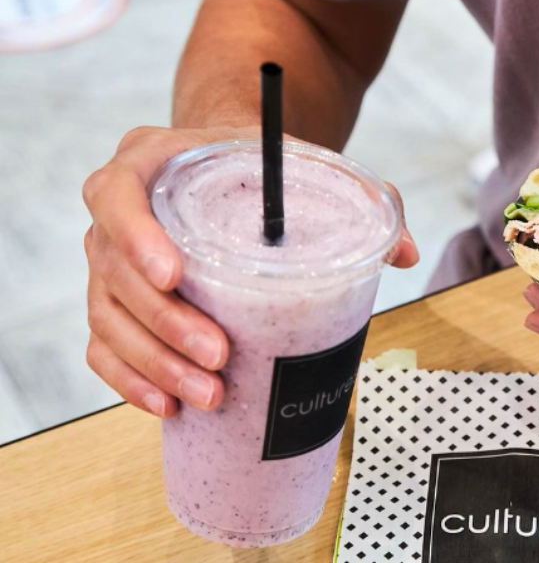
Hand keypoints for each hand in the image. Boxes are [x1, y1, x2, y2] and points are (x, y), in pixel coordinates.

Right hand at [83, 126, 418, 417]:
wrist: (226, 176)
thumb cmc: (257, 173)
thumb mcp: (306, 166)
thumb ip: (358, 196)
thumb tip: (403, 253)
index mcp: (150, 163)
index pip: (116, 196)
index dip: (135, 238)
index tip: (176, 277)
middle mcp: (117, 213)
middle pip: (112, 272)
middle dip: (164, 325)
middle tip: (219, 357)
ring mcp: (109, 261)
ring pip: (107, 319)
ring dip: (154, 365)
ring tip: (209, 394)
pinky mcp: (115, 303)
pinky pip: (103, 347)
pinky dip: (132, 381)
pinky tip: (169, 406)